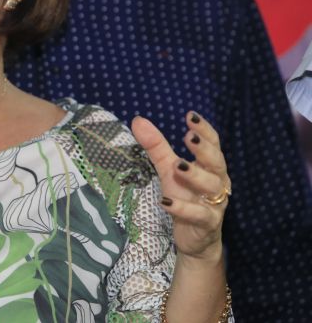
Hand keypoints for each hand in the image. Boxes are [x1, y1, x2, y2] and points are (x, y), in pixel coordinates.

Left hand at [131, 112, 229, 261]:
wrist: (196, 239)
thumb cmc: (186, 197)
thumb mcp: (168, 170)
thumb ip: (156, 146)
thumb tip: (137, 120)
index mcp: (210, 167)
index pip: (213, 144)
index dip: (204, 130)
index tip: (190, 116)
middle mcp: (217, 183)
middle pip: (217, 163)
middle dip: (204, 150)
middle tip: (188, 137)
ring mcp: (215, 204)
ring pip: (212, 187)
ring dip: (194, 175)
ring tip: (177, 165)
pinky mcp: (207, 224)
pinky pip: (199, 215)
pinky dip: (183, 208)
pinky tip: (166, 201)